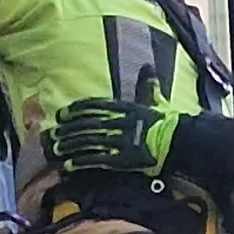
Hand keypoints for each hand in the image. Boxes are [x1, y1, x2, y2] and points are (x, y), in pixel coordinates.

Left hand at [47, 96, 177, 177]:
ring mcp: (119, 140)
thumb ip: (148, 86)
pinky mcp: (122, 159)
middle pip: (87, 124)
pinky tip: (68, 165)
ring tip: (55, 150)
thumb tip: (149, 68)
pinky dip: (81, 162)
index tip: (62, 113)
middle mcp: (119, 122)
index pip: (95, 106)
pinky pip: (97, 160)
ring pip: (88, 141)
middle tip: (51, 133)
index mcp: (126, 108)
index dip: (76, 110)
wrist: (182, 143)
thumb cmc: (170, 123)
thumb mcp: (158, 101)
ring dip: (69, 146)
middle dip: (67, 129)